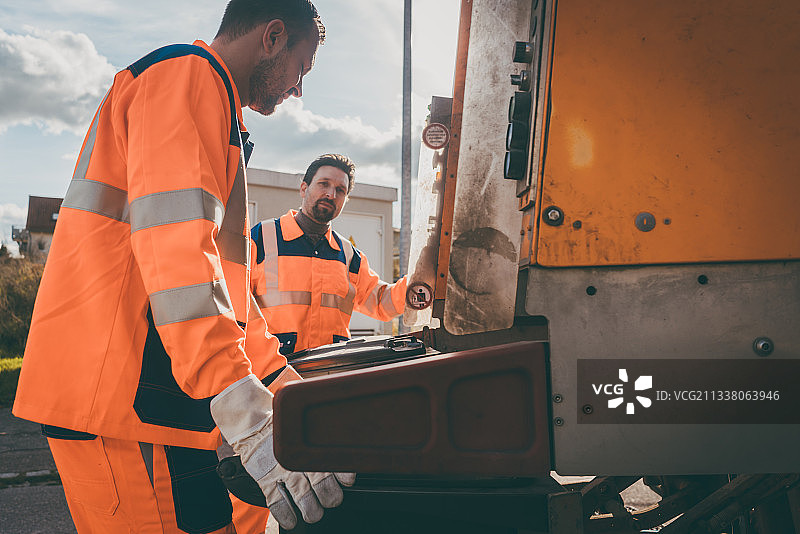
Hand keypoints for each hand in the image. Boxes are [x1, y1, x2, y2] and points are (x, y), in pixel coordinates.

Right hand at [210, 374, 354, 528]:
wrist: (253, 423)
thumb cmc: (282, 424)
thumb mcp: (303, 424)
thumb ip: (322, 431)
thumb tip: (344, 429)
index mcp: (308, 445)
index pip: (331, 462)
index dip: (343, 474)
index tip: (348, 480)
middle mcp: (297, 460)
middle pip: (321, 484)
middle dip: (330, 497)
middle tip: (331, 500)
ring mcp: (281, 472)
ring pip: (302, 497)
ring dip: (311, 509)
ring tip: (314, 514)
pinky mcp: (266, 481)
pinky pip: (276, 502)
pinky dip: (285, 514)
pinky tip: (292, 521)